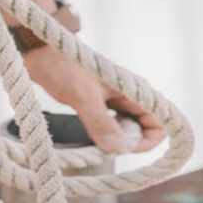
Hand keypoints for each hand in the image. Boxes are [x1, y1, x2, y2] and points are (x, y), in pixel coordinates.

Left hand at [21, 44, 166, 153]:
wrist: (40, 54)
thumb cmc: (62, 69)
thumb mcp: (81, 96)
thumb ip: (99, 121)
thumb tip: (118, 148)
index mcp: (136, 90)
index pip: (162, 123)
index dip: (146, 140)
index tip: (122, 145)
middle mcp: (132, 96)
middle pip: (146, 130)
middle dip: (129, 142)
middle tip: (103, 141)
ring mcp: (118, 101)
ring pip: (130, 130)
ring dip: (116, 140)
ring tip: (94, 136)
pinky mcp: (104, 105)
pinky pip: (114, 127)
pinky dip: (105, 135)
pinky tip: (89, 134)